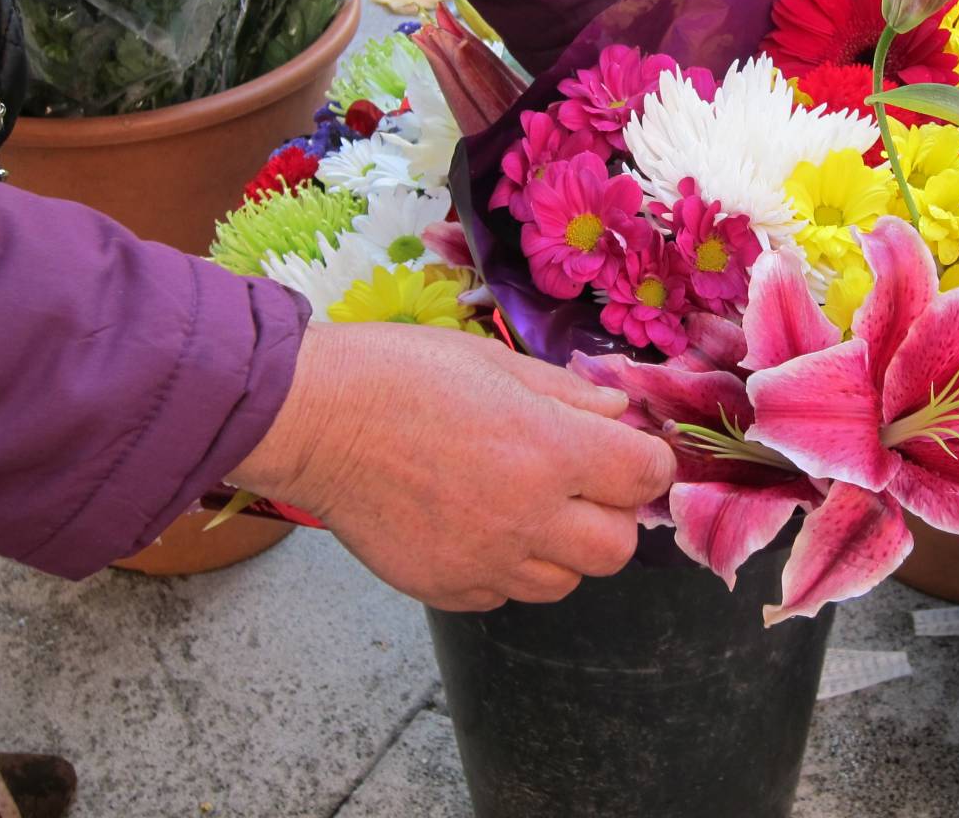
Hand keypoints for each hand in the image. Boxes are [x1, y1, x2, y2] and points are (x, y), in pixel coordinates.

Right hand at [229, 322, 673, 610]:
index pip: (646, 476)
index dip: (642, 460)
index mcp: (550, 449)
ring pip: (564, 581)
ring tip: (522, 506)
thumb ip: (566, 394)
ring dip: (561, 548)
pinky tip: (476, 527)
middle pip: (618, 548)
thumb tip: (618, 412)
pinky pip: (504, 595)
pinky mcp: (445, 588)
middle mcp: (527, 517)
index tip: (623, 448)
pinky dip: (505, 569)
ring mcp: (485, 562)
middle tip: (578, 482)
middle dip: (610, 514)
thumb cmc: (400, 373)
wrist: (312, 419)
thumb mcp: (494, 362)